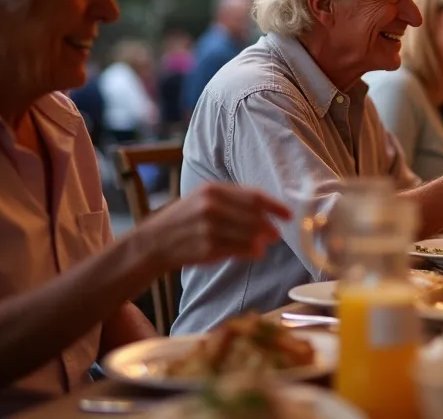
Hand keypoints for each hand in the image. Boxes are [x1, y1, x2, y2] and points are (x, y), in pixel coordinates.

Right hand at [138, 184, 289, 272]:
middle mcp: (212, 206)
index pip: (254, 196)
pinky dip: (252, 251)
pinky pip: (240, 249)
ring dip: (262, 241)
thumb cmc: (184, 219)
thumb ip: (234, 201)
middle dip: (270, 226)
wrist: (154, 242)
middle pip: (255, 216)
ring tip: (265, 244)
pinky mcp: (208, 247)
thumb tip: (267, 214)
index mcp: (213, 189)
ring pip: (250, 234)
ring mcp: (209, 228)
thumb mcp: (204, 199)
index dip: (275, 206)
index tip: (289, 215)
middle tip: (277, 234)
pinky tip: (255, 252)